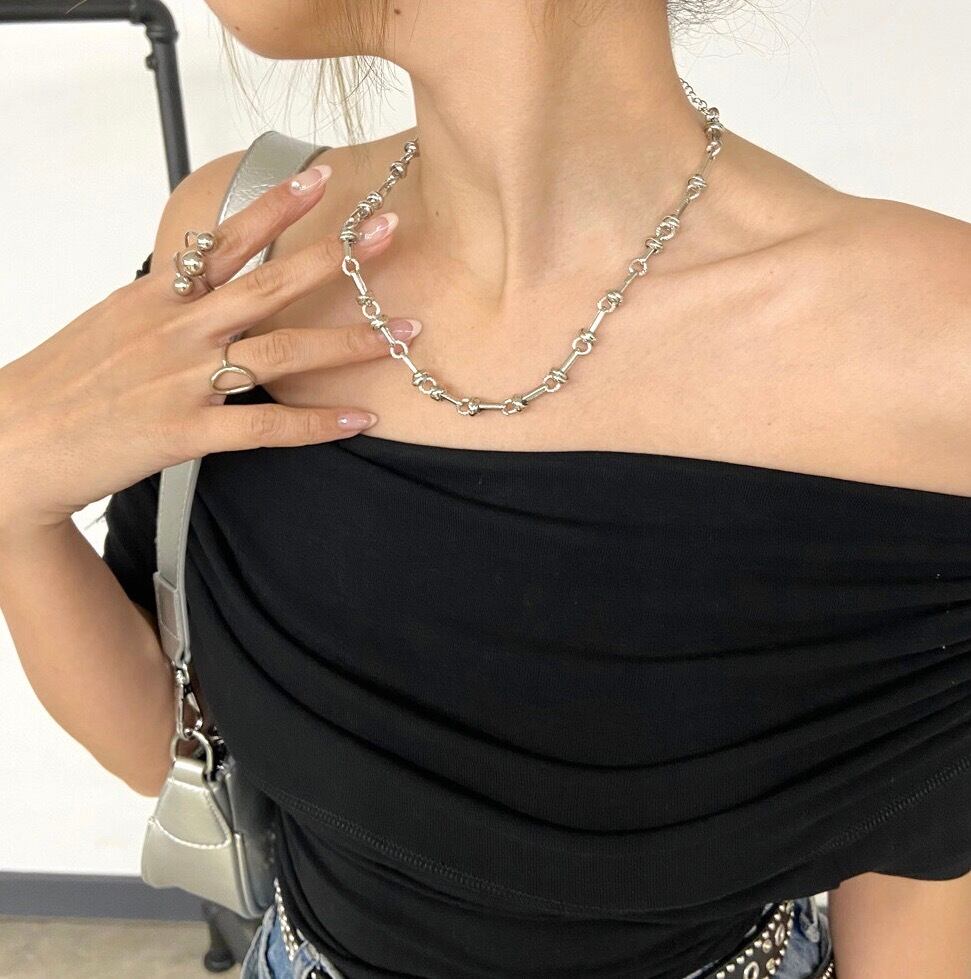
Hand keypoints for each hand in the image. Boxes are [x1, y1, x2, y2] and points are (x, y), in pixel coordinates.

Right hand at [0, 163, 406, 535]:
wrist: (17, 438)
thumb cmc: (70, 379)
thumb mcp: (117, 319)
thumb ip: (172, 299)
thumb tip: (214, 277)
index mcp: (158, 296)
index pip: (227, 241)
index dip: (277, 207)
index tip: (323, 178)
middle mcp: (176, 330)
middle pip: (269, 286)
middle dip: (336, 259)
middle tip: (388, 234)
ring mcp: (182, 381)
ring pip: (281, 353)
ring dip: (349, 342)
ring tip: (402, 333)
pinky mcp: (184, 433)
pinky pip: (265, 428)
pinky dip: (315, 425)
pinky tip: (357, 419)